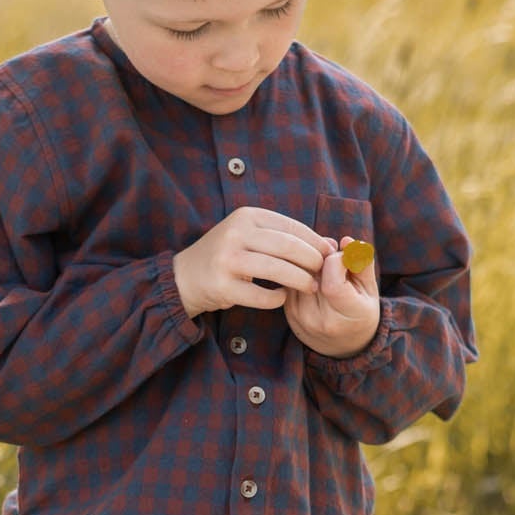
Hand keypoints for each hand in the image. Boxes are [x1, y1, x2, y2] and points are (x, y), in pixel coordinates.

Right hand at [173, 206, 332, 317]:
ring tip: (311, 287)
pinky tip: (282, 298)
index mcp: (246, 216)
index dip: (315, 241)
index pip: (291, 226)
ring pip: (277, 270)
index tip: (329, 254)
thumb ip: (283, 237)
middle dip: (311, 261)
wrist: (185, 277)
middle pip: (288, 246)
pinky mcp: (223, 286)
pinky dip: (276, 298)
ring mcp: (227, 260)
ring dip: (300, 280)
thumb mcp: (249, 235)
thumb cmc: (227, 255)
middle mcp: (236, 233)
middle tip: (323, 273)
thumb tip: (329, 244)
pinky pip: (260, 295)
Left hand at [282, 235, 380, 357]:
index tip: (345, 259)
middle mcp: (317, 320)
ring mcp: (299, 317)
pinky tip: (315, 278)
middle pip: (312, 272)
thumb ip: (362, 264)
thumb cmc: (361, 313)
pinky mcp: (287, 312)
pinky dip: (301, 273)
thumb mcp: (370, 290)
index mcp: (343, 317)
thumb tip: (347, 241)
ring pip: (298, 273)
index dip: (337, 261)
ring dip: (311, 264)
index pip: (331, 282)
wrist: (343, 347)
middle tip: (334, 258)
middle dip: (323, 258)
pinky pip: (290, 280)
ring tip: (326, 270)